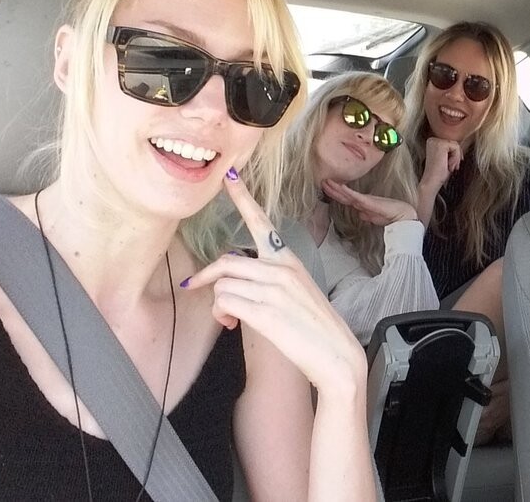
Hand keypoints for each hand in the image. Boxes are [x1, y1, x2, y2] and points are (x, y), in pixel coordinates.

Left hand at [182, 169, 363, 389]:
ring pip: (223, 283)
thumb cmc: (314, 326)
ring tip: (228, 319)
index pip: (262, 223)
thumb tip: (236, 283)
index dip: (243, 199)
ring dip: (217, 303)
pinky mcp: (265, 312)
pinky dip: (222, 314)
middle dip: (205, 277)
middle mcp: (281, 269)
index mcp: (289, 260)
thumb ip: (269, 279)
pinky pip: (225, 302)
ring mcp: (273, 289)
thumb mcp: (297, 292)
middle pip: (226, 261)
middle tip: (195, 288)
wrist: (335, 353)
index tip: (229, 177)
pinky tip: (233, 325)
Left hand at [321, 179, 417, 225]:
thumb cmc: (394, 216)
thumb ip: (369, 215)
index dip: (337, 193)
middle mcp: (363, 201)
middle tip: (323, 181)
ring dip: (336, 189)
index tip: (328, 188)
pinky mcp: (369, 202)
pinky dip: (346, 192)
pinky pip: (355, 197)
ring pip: (347, 194)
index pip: (347, 199)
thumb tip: (361, 214)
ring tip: (326, 182)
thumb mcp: (377, 217)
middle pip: (344, 195)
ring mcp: (366, 201)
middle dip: (333, 189)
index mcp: (364, 205)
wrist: (404, 218)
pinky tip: (340, 187)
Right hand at [421, 137, 461, 188]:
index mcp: (432, 142)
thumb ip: (450, 150)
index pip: (450, 143)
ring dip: (456, 159)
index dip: (454, 154)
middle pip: (454, 143)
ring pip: (456, 146)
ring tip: (449, 167)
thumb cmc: (439, 173)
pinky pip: (456, 148)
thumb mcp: (446, 158)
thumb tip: (460, 147)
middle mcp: (432, 140)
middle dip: (456, 157)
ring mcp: (436, 141)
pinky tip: (449, 165)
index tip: (451, 165)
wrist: (432, 181)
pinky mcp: (441, 145)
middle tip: (451, 167)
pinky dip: (456, 158)